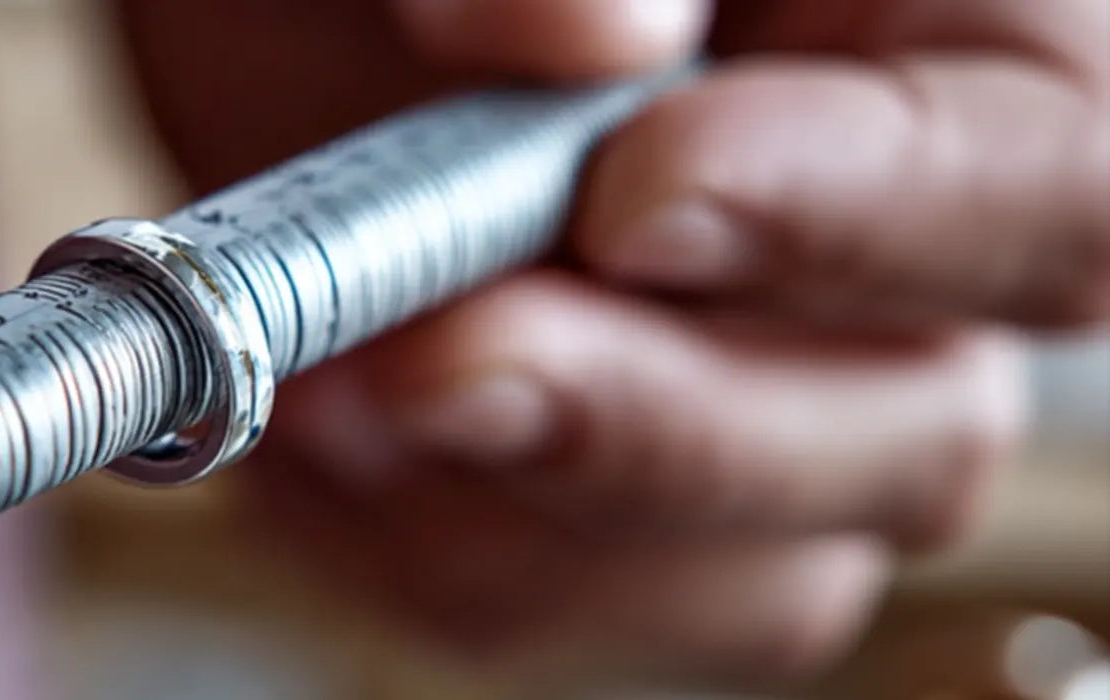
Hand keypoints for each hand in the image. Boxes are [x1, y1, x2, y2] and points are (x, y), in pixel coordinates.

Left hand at [115, 0, 1107, 682]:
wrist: (290, 33)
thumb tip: (595, 32)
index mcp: (939, 50)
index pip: (1032, 178)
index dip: (854, 213)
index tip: (627, 199)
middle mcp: (879, 266)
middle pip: (911, 437)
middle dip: (656, 419)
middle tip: (438, 353)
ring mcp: (751, 409)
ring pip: (742, 582)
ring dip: (507, 504)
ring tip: (323, 374)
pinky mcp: (595, 518)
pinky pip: (555, 607)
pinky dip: (405, 541)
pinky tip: (308, 427)